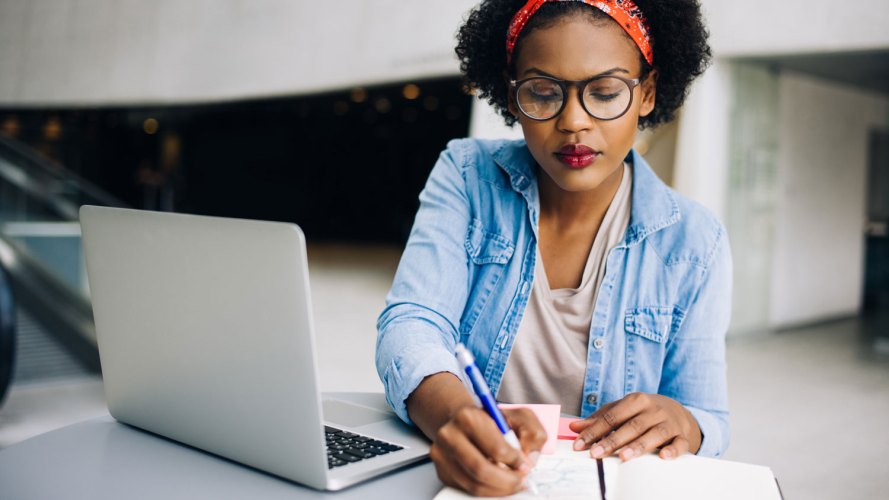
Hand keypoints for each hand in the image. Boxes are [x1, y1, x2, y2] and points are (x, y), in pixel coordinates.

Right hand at [430, 406, 546, 496]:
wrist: (464, 422)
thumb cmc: (493, 420)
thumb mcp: (519, 417)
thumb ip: (532, 433)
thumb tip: (529, 459)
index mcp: (468, 417)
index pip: (495, 448)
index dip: (515, 461)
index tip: (524, 465)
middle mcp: (449, 435)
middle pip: (481, 470)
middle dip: (507, 480)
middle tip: (520, 480)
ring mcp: (442, 455)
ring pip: (474, 485)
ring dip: (499, 489)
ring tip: (512, 482)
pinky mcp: (442, 471)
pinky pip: (467, 489)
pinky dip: (487, 491)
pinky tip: (497, 483)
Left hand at [568, 392, 701, 460]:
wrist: (678, 412)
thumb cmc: (644, 412)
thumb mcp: (622, 409)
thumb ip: (599, 418)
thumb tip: (575, 427)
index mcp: (636, 400)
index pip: (612, 416)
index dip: (594, 430)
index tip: (580, 444)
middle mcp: (653, 409)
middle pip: (631, 426)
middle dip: (612, 441)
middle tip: (596, 454)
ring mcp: (669, 422)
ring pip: (654, 434)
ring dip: (638, 446)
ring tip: (623, 456)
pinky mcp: (682, 436)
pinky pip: (679, 443)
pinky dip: (673, 450)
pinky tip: (663, 456)